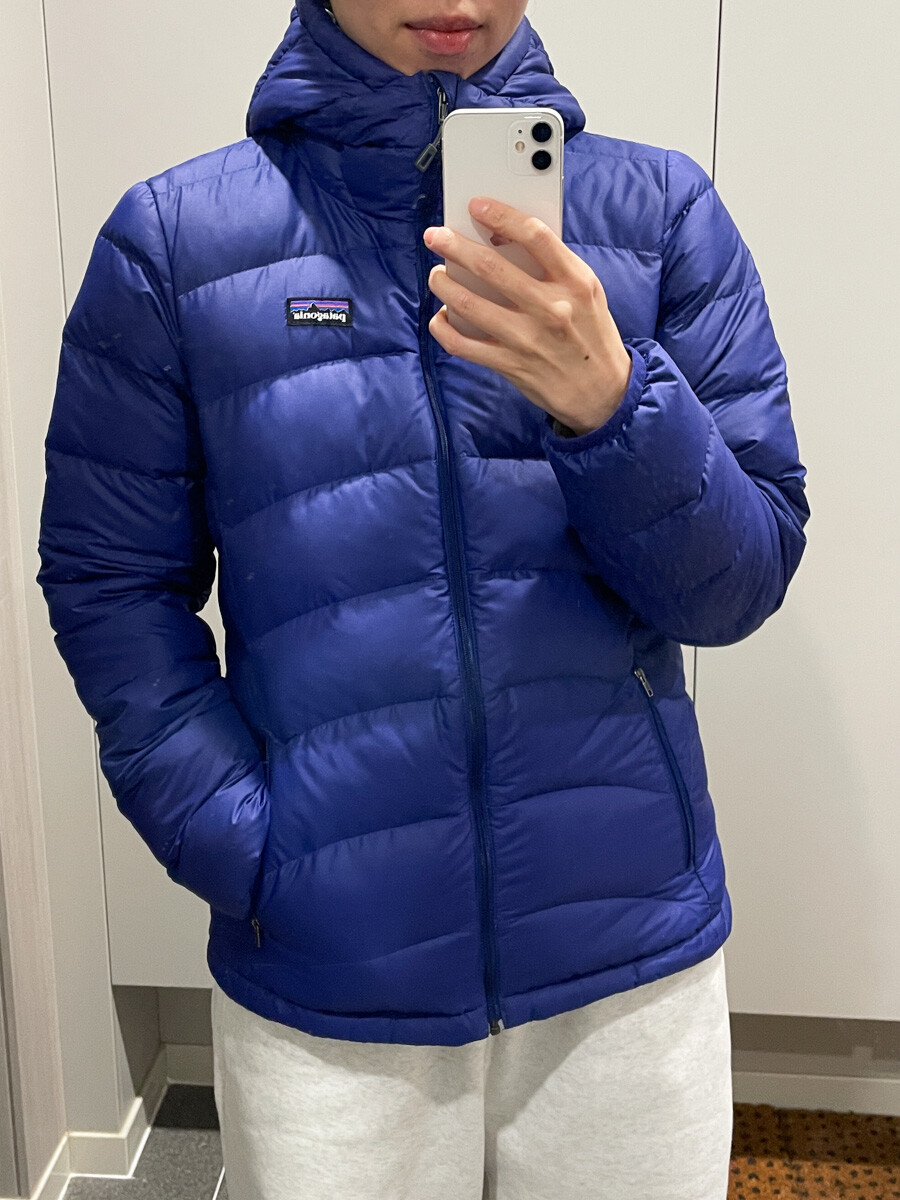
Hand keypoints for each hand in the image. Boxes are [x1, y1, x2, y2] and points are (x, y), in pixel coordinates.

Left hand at [424, 197, 632, 436]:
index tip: (475, 205)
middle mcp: (551, 309)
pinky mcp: (511, 365)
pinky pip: (463, 345)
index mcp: (575, 282)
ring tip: (437, 275)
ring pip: (469, 304)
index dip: (500, 214)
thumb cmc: (591, 333)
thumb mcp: (587, 292)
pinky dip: (444, 329)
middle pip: (491, 267)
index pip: (535, 235)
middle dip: (454, 246)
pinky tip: (440, 317)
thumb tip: (504, 237)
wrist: (603, 392)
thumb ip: (554, 267)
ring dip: (443, 284)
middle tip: (435, 236)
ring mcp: (528, 339)